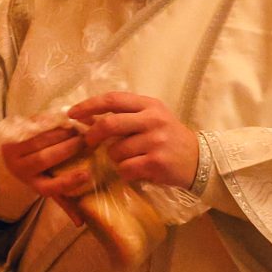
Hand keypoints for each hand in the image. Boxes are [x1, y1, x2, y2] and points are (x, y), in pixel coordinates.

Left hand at [0, 113, 91, 199]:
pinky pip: (33, 127)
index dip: (68, 183)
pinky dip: (51, 123)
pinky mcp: (11, 134)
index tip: (87, 175)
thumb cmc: (36, 170)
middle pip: (45, 159)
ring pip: (40, 140)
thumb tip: (81, 223)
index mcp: (33, 184)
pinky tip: (65, 120)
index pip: (50, 188)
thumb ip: (65, 200)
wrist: (6, 151)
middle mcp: (20, 169)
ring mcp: (13, 151)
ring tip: (78, 128)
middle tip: (87, 140)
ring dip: (61, 133)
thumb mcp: (48, 183)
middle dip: (69, 148)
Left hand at [68, 90, 199, 187]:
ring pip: (116, 151)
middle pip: (110, 124)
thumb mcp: (152, 118)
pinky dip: (125, 172)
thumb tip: (88, 117)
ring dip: (115, 158)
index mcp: (149, 105)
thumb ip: (126, 115)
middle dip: (93, 134)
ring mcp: (155, 141)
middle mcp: (153, 120)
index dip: (89, 105)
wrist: (199, 160)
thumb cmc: (169, 138)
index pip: (113, 99)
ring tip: (129, 159)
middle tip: (88, 141)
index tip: (72, 113)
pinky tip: (137, 171)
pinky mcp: (156, 162)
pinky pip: (125, 168)